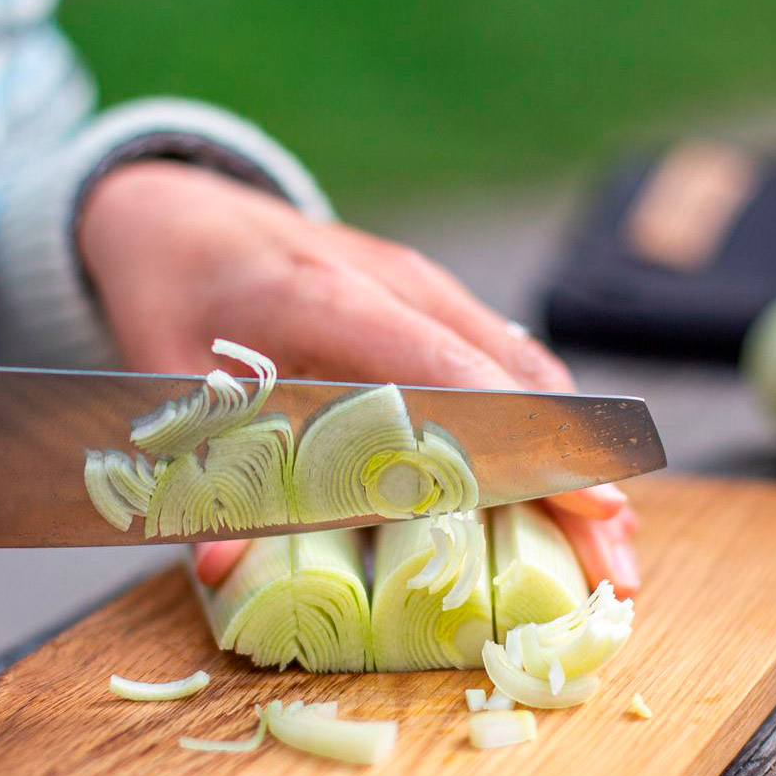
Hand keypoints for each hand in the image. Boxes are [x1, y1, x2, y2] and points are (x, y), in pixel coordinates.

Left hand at [76, 159, 636, 592]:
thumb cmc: (173, 290)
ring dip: (577, 461)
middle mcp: (401, 285)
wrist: (182, 208)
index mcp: (331, 297)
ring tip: (612, 551)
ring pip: (529, 374)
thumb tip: (218, 567)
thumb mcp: (157, 378)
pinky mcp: (436, 307)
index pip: (450, 373)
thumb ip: (195, 468)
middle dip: (579, 477)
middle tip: (618, 567)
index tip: (590, 503)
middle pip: (518, 382)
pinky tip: (572, 496)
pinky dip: (550, 433)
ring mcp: (428, 291)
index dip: (524, 441)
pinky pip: (509, 369)